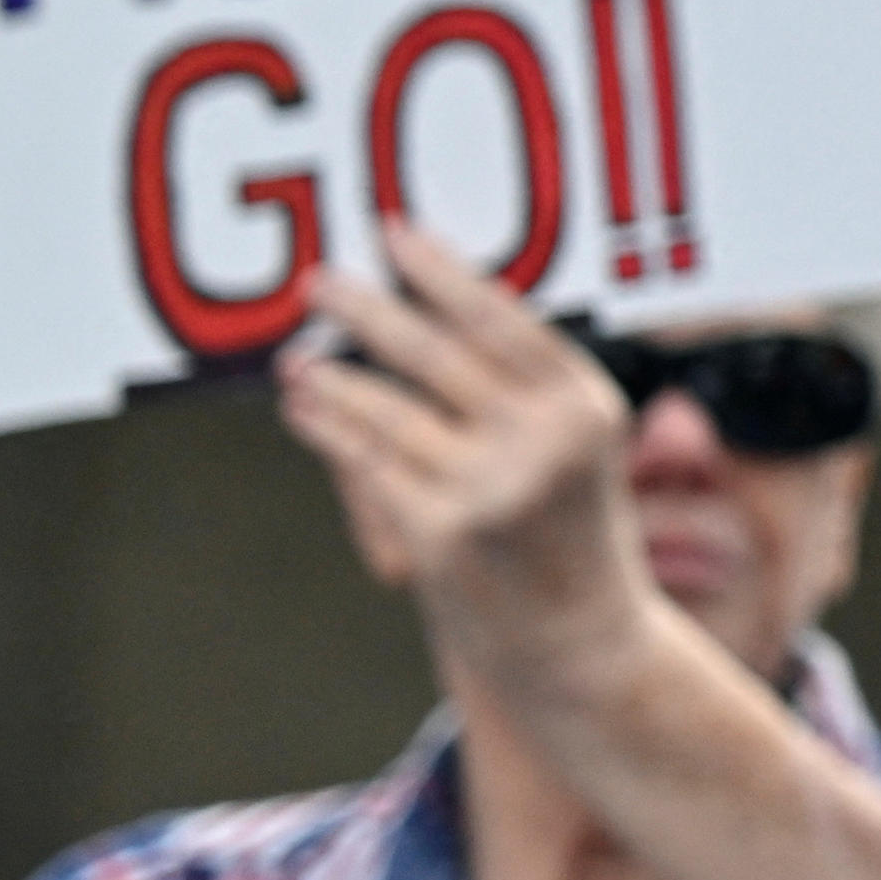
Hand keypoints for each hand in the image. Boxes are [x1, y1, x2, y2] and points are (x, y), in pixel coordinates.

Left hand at [279, 229, 667, 706]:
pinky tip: (305, 409)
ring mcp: (490, 488)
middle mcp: (543, 439)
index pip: (501, 316)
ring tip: (296, 359)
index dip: (441, 270)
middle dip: (366, 310)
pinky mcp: (439, 535)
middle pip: (434, 350)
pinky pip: (368, 465)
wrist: (582, 647)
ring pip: (387, 409)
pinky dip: (330, 429)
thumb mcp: (570, 449)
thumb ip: (513, 390)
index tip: (393, 232)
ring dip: (332, 376)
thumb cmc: (568, 535)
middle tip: (317, 281)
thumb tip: (407, 318)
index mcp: (584, 403)